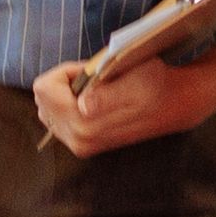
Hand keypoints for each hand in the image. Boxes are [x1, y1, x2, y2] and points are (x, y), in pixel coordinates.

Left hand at [34, 33, 215, 159]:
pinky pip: (58, 120)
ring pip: (47, 110)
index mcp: (84, 123)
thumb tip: (82, 105)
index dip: (66, 72)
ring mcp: (79, 145)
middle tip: (93, 79)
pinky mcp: (83, 146)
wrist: (173, 105)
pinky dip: (69, 105)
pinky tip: (93, 101)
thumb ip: (104, 94)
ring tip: (95, 89)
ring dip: (65, 94)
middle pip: (42, 100)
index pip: (45, 89)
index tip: (90, 70)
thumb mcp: (133, 79)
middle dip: (63, 84)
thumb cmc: (154, 83)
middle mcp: (77, 140)